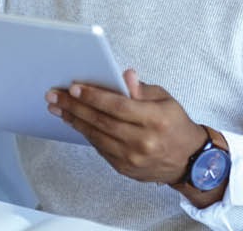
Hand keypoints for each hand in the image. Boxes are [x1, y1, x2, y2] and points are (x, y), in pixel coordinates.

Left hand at [46, 70, 209, 188]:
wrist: (188, 161)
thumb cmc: (175, 124)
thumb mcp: (165, 100)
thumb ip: (142, 89)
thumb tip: (125, 75)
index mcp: (156, 120)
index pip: (119, 106)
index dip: (94, 97)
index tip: (74, 88)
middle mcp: (144, 141)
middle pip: (102, 121)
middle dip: (74, 107)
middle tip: (54, 96)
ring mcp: (133, 158)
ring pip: (96, 136)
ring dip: (74, 120)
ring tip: (57, 108)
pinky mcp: (124, 168)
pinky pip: (99, 148)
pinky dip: (85, 133)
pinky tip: (74, 121)